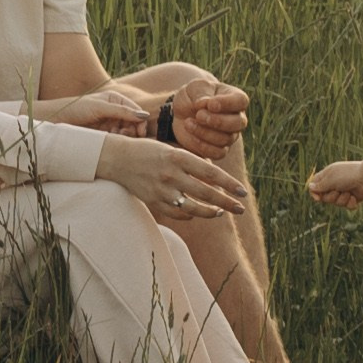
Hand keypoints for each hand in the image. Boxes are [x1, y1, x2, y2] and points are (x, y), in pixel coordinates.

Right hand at [95, 133, 251, 223]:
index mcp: (178, 156)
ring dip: (210, 211)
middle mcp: (171, 174)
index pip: (210, 173)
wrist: (118, 158)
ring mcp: (162, 190)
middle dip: (226, 202)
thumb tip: (214, 176)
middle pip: (206, 192)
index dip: (229, 184)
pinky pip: (177, 213)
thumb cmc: (149, 150)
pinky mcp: (153, 201)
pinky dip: (189, 214)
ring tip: (221, 212)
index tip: (243, 192)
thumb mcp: (172, 148)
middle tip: (241, 208)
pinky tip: (198, 213)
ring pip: (193, 207)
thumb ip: (192, 161)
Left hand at [172, 81, 248, 155]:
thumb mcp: (195, 87)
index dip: (227, 103)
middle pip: (238, 123)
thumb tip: (206, 104)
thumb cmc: (192, 96)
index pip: (241, 101)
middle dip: (217, 121)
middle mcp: (236, 117)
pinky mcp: (219, 149)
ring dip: (204, 132)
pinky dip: (202, 146)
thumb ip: (202, 93)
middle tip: (199, 115)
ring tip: (188, 122)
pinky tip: (191, 134)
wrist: (181, 113)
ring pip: (226, 139)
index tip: (210, 104)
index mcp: (234, 98)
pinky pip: (218, 153)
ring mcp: (230, 135)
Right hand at [306, 160, 362, 205]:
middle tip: (338, 191)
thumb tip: (310, 187)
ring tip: (349, 192)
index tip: (318, 198)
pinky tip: (355, 197)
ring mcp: (344, 190)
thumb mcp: (331, 179)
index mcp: (328, 175)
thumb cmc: (348, 176)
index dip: (315, 193)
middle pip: (325, 197)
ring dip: (342, 199)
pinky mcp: (352, 197)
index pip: (315, 185)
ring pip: (336, 203)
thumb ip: (320, 185)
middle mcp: (335, 182)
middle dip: (331, 197)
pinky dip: (350, 203)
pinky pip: (346, 205)